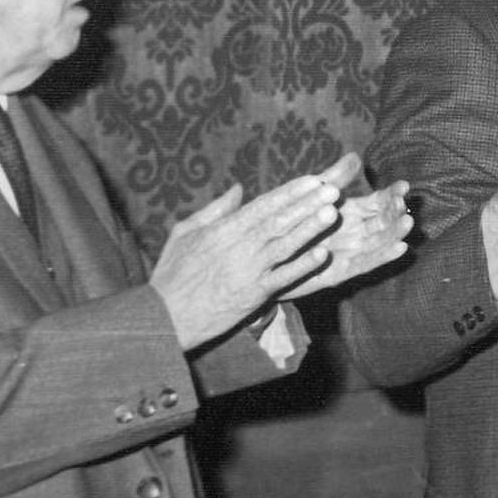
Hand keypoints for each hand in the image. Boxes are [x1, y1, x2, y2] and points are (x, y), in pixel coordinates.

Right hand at [150, 173, 342, 349]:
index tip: (312, 180)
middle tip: (333, 189)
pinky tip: (323, 254)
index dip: (290, 192)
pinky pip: (283, 278)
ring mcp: (249, 271)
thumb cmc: (172, 274)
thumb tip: (238, 188)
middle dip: (307, 204)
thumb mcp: (184, 233)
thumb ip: (213, 210)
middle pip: (279, 222)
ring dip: (310, 229)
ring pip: (285, 246)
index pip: (263, 206)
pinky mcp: (254, 295)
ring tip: (332, 213)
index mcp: (223, 230)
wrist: (165, 317)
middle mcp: (239, 247)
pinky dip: (303, 266)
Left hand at [281, 153, 413, 298]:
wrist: (270, 261)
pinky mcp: (341, 272)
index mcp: (352, 213)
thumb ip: (335, 179)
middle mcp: (356, 233)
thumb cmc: (293, 225)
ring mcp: (351, 252)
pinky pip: (365, 264)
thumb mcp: (314, 199)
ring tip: (408, 223)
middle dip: (397, 213)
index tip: (404, 186)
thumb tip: (356, 156)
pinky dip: (383, 257)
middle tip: (405, 204)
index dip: (393, 195)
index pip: (380, 202)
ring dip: (395, 234)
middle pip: (384, 221)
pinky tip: (400, 248)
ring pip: (380, 242)